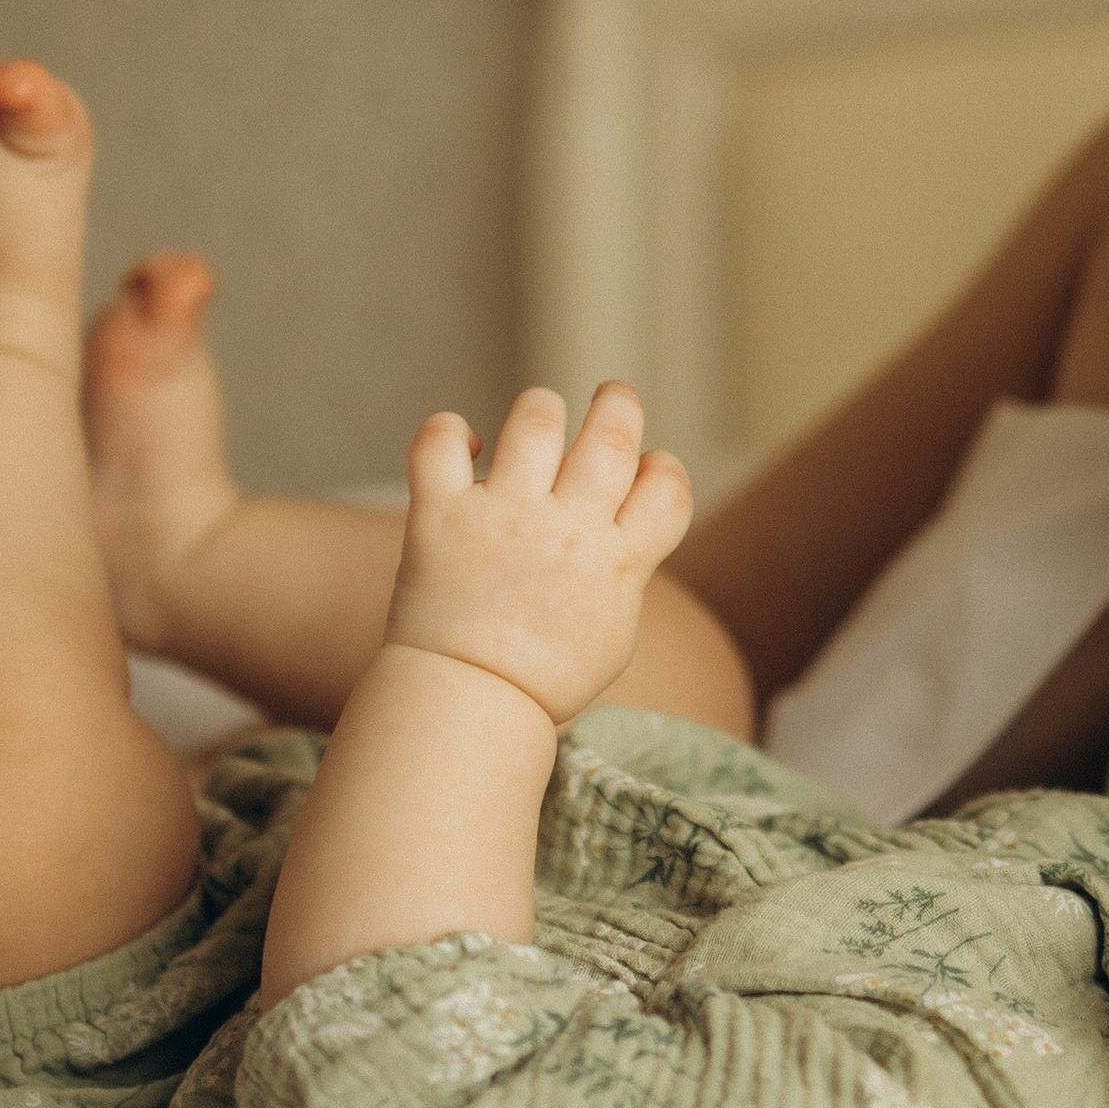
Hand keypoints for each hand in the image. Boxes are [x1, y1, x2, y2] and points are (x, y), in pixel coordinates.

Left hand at [382, 380, 693, 726]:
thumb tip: (625, 528)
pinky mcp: (443, 516)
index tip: (643, 475)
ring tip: (540, 422)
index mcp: (619, 563)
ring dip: (543, 410)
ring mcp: (504, 517)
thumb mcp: (612, 632)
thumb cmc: (543, 679)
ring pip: (537, 418)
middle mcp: (569, 530)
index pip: (667, 484)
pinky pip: (441, 442)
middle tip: (612, 399)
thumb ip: (622, 572)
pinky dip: (449, 431)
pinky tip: (463, 446)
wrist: (469, 707)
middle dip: (618, 402)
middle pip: (613, 431)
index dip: (662, 468)